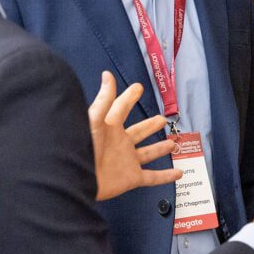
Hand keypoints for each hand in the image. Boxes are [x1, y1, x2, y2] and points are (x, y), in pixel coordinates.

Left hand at [89, 74, 180, 200]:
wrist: (76, 178)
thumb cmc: (80, 148)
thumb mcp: (93, 120)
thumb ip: (104, 99)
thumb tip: (107, 75)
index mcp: (110, 127)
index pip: (122, 108)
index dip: (130, 96)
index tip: (138, 87)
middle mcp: (120, 143)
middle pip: (138, 132)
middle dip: (149, 125)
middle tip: (161, 119)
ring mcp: (126, 161)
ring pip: (148, 153)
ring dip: (159, 148)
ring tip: (172, 143)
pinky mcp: (131, 177)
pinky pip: (152, 177)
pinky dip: (166, 176)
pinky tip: (177, 173)